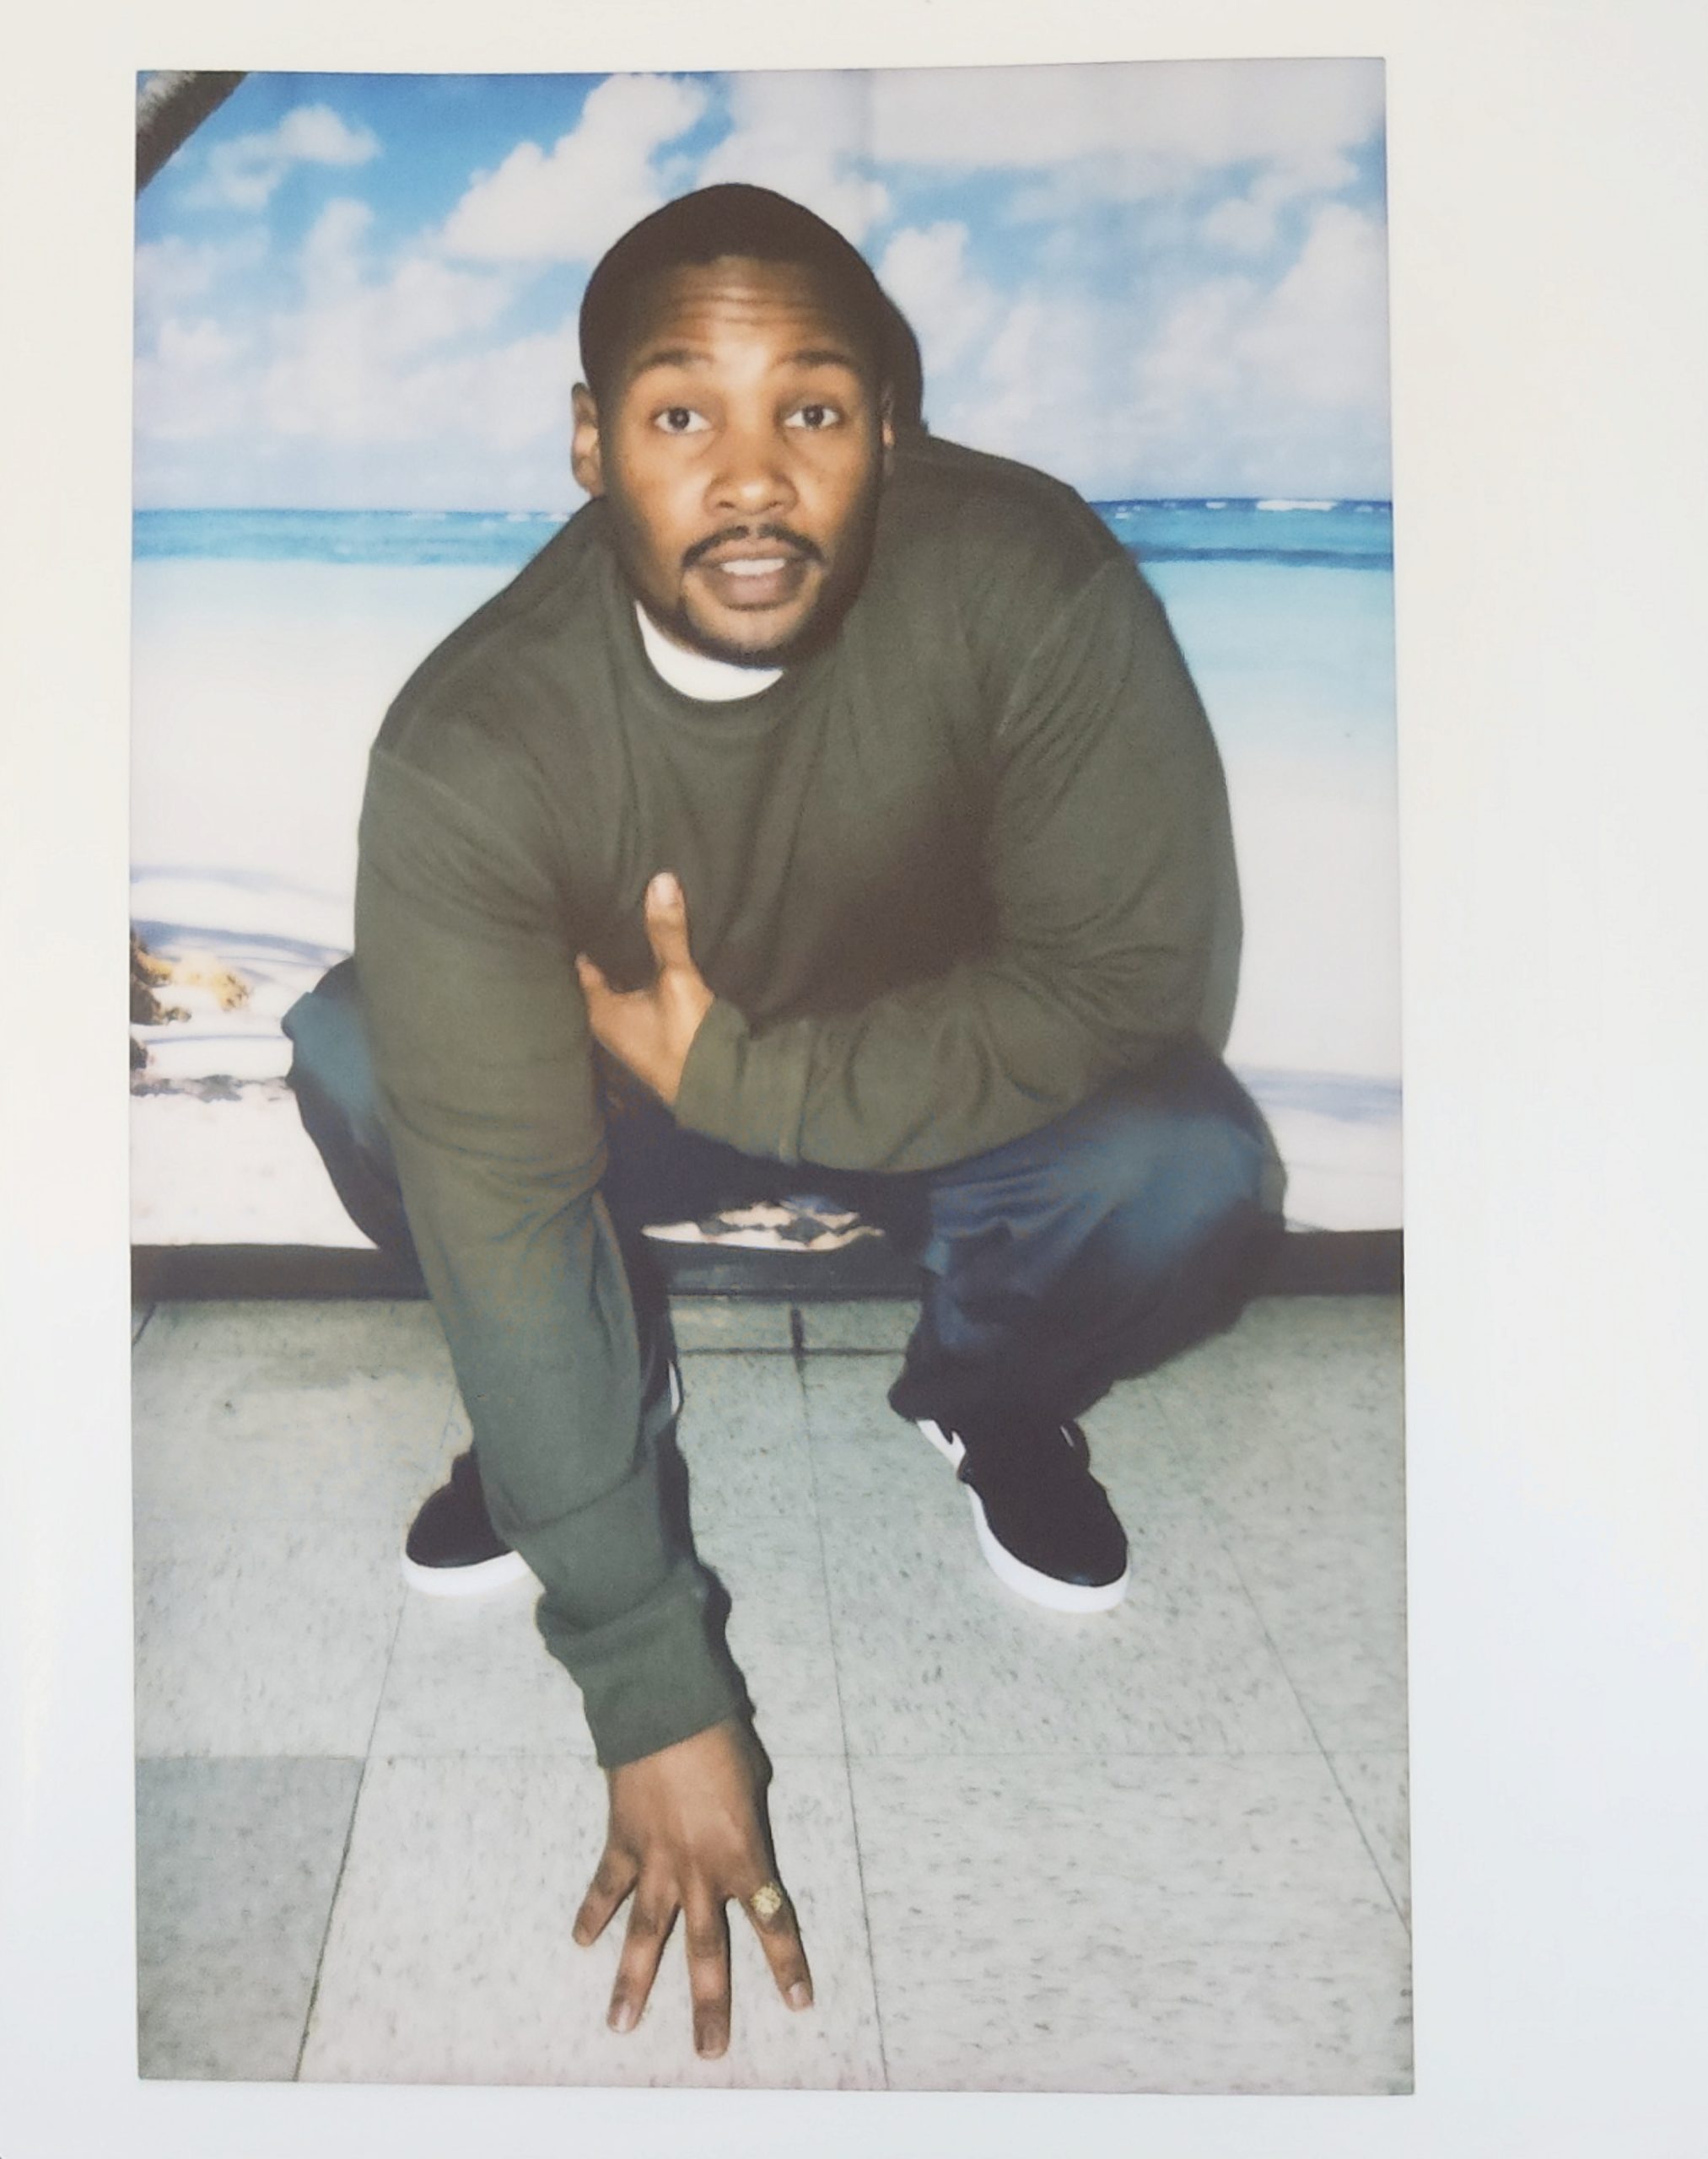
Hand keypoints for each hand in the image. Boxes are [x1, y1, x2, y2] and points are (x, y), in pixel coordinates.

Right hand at [573, 1718, 812, 2057]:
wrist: (665, 1708)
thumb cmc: (721, 1737)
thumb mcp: (754, 1780)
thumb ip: (748, 1820)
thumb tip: (741, 1833)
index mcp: (743, 1854)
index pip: (771, 1919)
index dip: (787, 1963)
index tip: (799, 2003)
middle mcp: (700, 1871)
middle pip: (706, 1949)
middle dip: (710, 2003)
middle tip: (708, 2052)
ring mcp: (656, 1862)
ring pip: (646, 1935)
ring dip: (633, 1982)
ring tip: (622, 2026)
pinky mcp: (621, 1843)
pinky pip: (606, 1886)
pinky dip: (592, 1912)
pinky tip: (581, 1942)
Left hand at [577, 871, 714, 1107]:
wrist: (719, 1088)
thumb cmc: (685, 1037)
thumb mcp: (677, 978)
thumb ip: (667, 932)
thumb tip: (661, 879)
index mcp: (601, 1012)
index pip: (583, 965)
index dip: (588, 936)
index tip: (590, 907)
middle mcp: (609, 1025)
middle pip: (603, 978)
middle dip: (610, 949)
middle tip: (613, 909)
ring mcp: (631, 1036)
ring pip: (624, 991)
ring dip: (629, 968)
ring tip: (634, 930)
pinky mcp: (653, 1039)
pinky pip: (642, 1002)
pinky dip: (644, 985)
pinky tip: (656, 966)